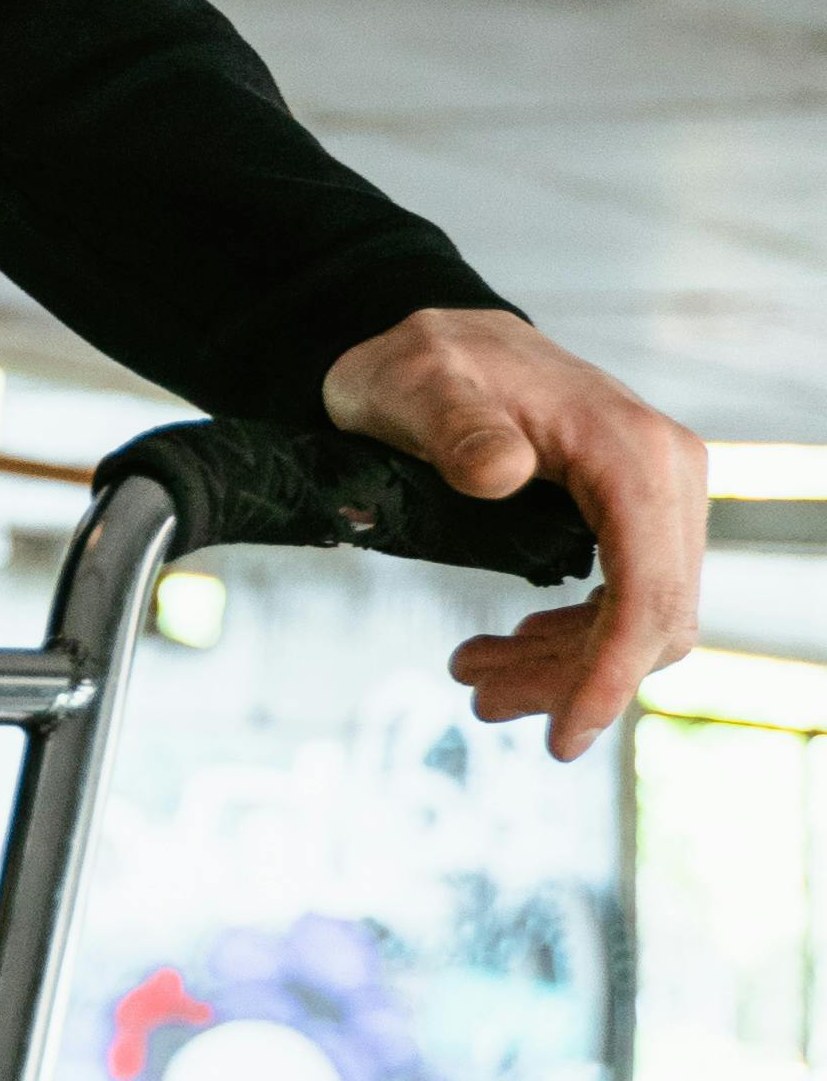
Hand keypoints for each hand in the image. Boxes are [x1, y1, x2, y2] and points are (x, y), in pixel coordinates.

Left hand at [318, 305, 705, 762]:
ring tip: (476, 679)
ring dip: (567, 666)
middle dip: (575, 678)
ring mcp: (657, 492)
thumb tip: (503, 470)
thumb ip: (456, 426)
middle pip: (652, 617)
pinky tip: (515, 648)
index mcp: (630, 449)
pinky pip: (628, 597)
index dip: (610, 672)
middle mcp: (664, 470)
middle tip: (481, 700)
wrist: (434, 342)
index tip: (563, 738)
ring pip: (642, 619)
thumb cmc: (420, 364)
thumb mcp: (415, 387)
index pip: (646, 587)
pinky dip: (576, 638)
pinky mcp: (636, 511)